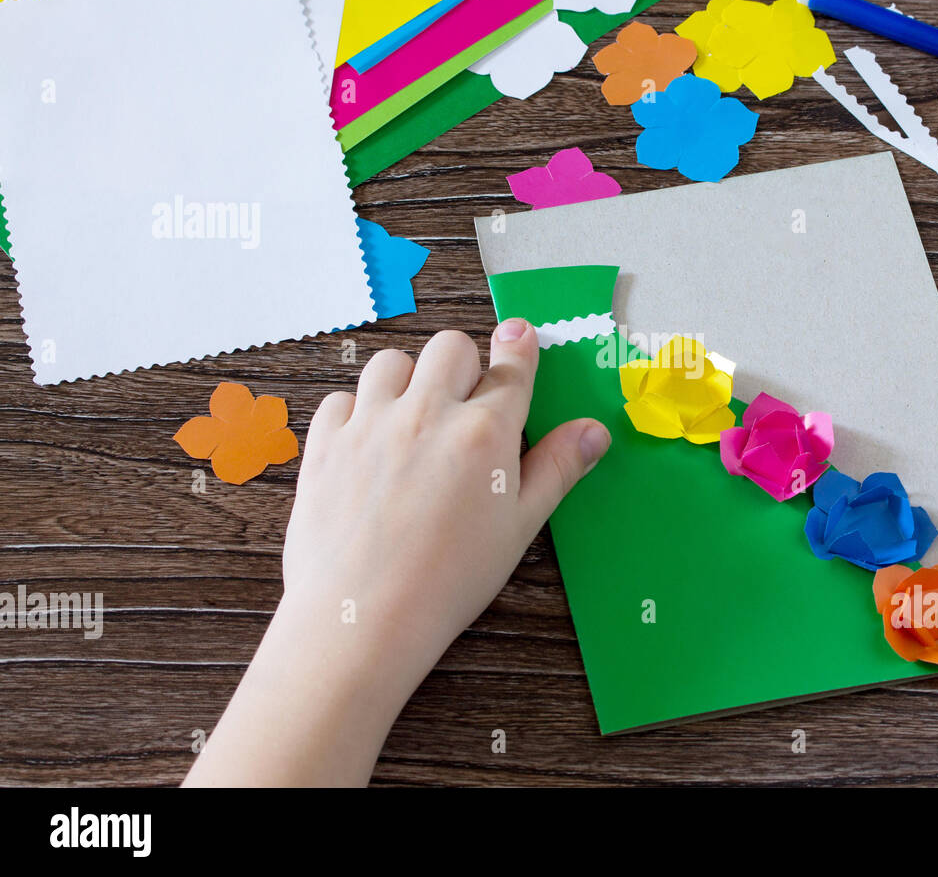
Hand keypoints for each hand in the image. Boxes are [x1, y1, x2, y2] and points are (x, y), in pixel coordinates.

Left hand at [185, 319, 609, 785]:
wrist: (363, 617)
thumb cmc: (451, 579)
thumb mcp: (520, 527)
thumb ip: (558, 469)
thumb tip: (594, 431)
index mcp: (485, 432)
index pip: (511, 366)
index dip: (520, 347)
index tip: (520, 336)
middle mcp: (428, 413)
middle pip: (450, 347)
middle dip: (464, 366)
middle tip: (464, 407)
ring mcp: (371, 424)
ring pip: (391, 362)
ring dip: (408, 381)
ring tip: (413, 422)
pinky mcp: (326, 444)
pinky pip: (342, 399)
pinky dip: (357, 412)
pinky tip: (369, 447)